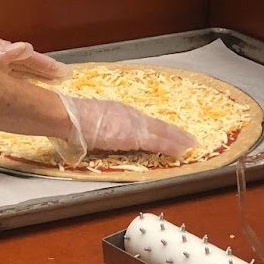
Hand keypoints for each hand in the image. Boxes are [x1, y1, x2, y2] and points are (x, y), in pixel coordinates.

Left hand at [0, 37, 66, 79]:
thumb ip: (2, 53)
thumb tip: (25, 48)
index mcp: (3, 52)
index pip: (31, 59)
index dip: (47, 66)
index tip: (64, 73)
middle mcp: (0, 56)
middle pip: (27, 63)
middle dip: (44, 70)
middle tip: (61, 77)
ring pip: (18, 68)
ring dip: (33, 74)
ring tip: (47, 82)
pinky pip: (7, 74)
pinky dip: (18, 79)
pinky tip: (18, 88)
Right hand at [58, 93, 194, 163]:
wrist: (72, 118)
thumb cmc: (75, 119)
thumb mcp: (91, 121)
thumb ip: (99, 127)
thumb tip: (95, 134)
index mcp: (121, 112)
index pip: (145, 122)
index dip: (159, 129)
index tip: (169, 132)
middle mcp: (131, 116)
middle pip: (157, 125)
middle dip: (174, 133)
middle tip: (188, 138)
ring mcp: (134, 125)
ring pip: (162, 132)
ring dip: (177, 139)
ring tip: (191, 143)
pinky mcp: (135, 136)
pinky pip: (158, 142)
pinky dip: (171, 146)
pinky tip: (181, 150)